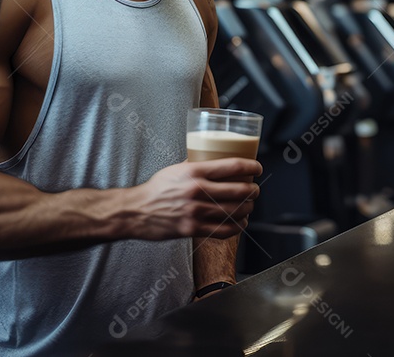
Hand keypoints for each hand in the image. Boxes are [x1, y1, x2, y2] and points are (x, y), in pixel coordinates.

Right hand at [130, 158, 261, 240]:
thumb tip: (218, 162)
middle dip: (253, 190)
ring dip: (248, 208)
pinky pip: (224, 230)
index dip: (252, 166)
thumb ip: (197, 167)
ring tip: (250, 205)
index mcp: (195, 172)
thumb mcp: (177, 169)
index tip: (258, 168)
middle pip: (239, 190)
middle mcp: (198, 191)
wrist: (135, 211)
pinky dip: (238, 227)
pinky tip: (241, 223)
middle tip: (255, 189)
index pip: (233, 166)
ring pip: (236, 211)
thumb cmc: (156, 188)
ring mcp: (196, 211)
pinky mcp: (193, 229)